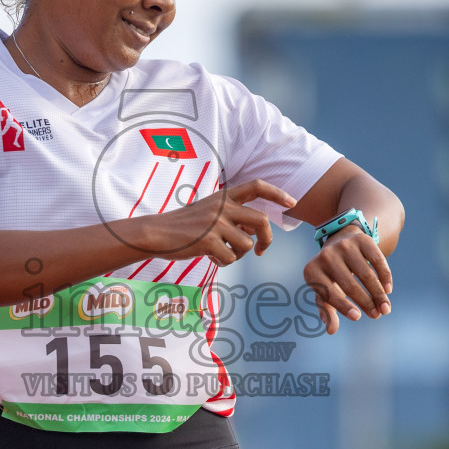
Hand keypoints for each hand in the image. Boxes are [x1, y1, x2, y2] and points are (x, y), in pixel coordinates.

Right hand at [131, 179, 296, 265]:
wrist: (156, 233)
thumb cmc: (184, 225)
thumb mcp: (209, 212)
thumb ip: (232, 218)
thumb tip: (253, 234)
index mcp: (224, 196)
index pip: (256, 186)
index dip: (277, 193)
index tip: (291, 203)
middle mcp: (222, 207)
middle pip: (262, 221)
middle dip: (267, 239)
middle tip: (262, 251)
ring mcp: (215, 224)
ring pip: (247, 245)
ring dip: (239, 255)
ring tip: (223, 254)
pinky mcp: (207, 241)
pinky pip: (231, 258)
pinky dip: (225, 262)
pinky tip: (212, 258)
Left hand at [303, 225, 392, 334]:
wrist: (341, 242)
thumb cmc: (331, 276)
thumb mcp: (325, 291)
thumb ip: (327, 311)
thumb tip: (331, 330)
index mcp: (312, 271)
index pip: (328, 293)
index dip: (343, 306)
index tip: (357, 317)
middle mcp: (326, 256)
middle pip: (350, 285)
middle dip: (366, 303)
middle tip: (377, 315)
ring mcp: (344, 246)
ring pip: (366, 274)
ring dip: (378, 294)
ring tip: (385, 308)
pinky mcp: (362, 240)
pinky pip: (377, 260)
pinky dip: (385, 276)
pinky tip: (388, 290)